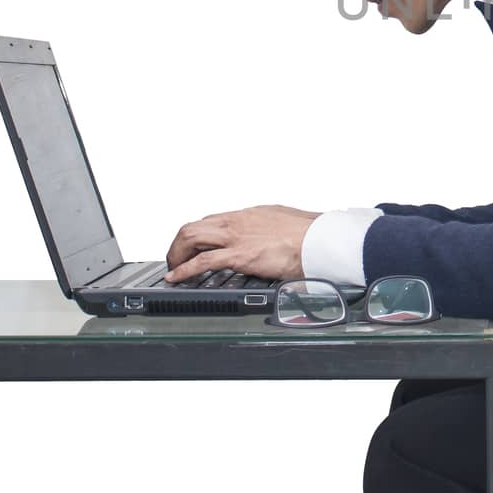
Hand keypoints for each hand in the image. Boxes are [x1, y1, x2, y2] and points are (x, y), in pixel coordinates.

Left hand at [163, 204, 321, 283]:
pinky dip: (184, 270)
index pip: (212, 221)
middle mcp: (237, 222)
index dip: (196, 235)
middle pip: (194, 226)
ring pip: (191, 237)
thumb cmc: (309, 231)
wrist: (318, 238)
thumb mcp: (284, 222)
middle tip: (176, 258)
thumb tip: (273, 236)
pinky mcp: (239, 255)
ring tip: (173, 267)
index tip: (192, 246)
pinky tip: (176, 277)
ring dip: (177, 253)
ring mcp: (236, 237)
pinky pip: (202, 262)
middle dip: (179, 244)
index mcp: (248, 215)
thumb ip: (271, 229)